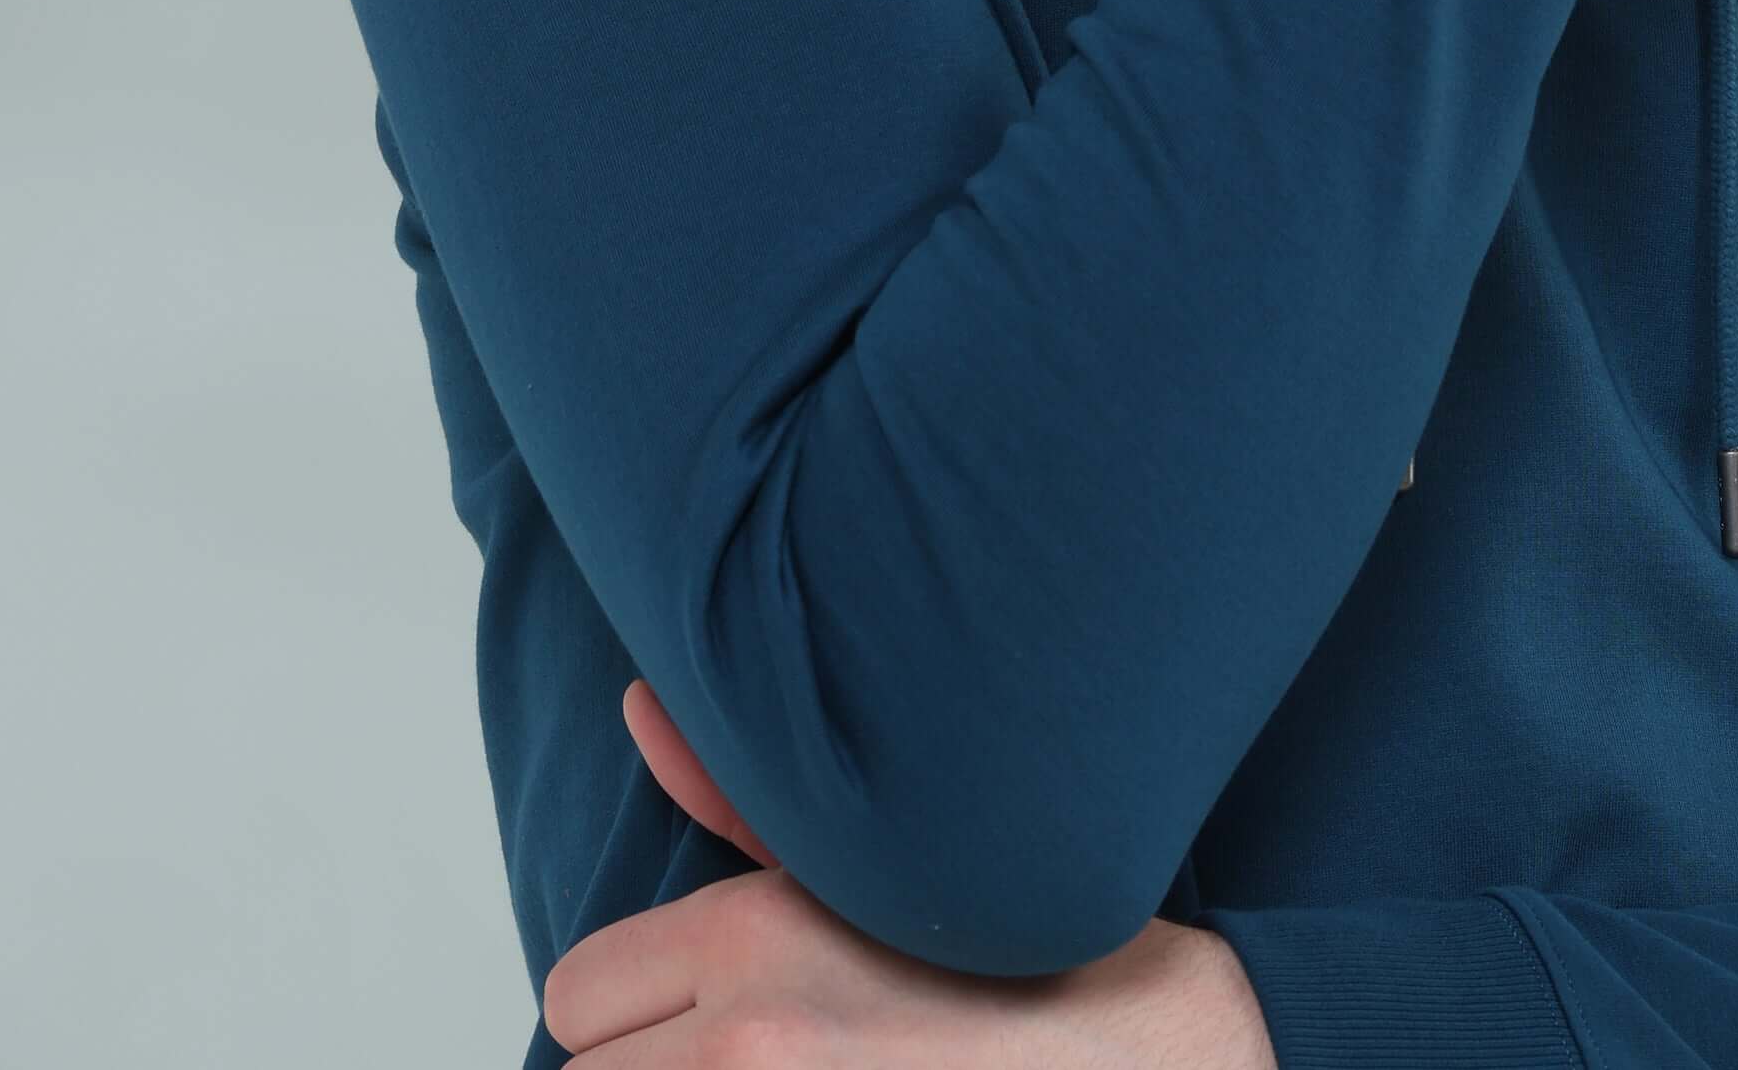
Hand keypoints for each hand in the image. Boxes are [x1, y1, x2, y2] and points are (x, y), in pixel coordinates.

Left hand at [539, 680, 1274, 1064]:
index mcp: (757, 938)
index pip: (576, 997)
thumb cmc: (1027, 965)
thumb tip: (640, 703)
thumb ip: (738, 796)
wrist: (1161, 1065)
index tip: (706, 1011)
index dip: (633, 1009)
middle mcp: (751, 1046)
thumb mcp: (879, 865)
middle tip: (761, 1056)